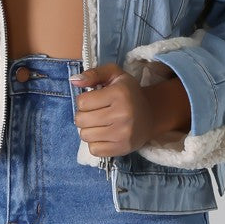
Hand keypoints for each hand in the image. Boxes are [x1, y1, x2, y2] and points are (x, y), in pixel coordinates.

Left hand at [70, 62, 191, 156]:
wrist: (151, 115)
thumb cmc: (128, 93)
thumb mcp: (114, 75)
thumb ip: (94, 74)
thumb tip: (73, 80)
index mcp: (119, 94)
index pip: (82, 102)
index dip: (84, 100)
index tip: (94, 100)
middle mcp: (122, 114)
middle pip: (81, 120)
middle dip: (84, 115)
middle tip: (95, 113)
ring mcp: (123, 134)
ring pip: (85, 136)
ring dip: (88, 130)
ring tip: (99, 124)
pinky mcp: (122, 148)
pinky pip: (94, 150)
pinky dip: (95, 143)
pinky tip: (104, 135)